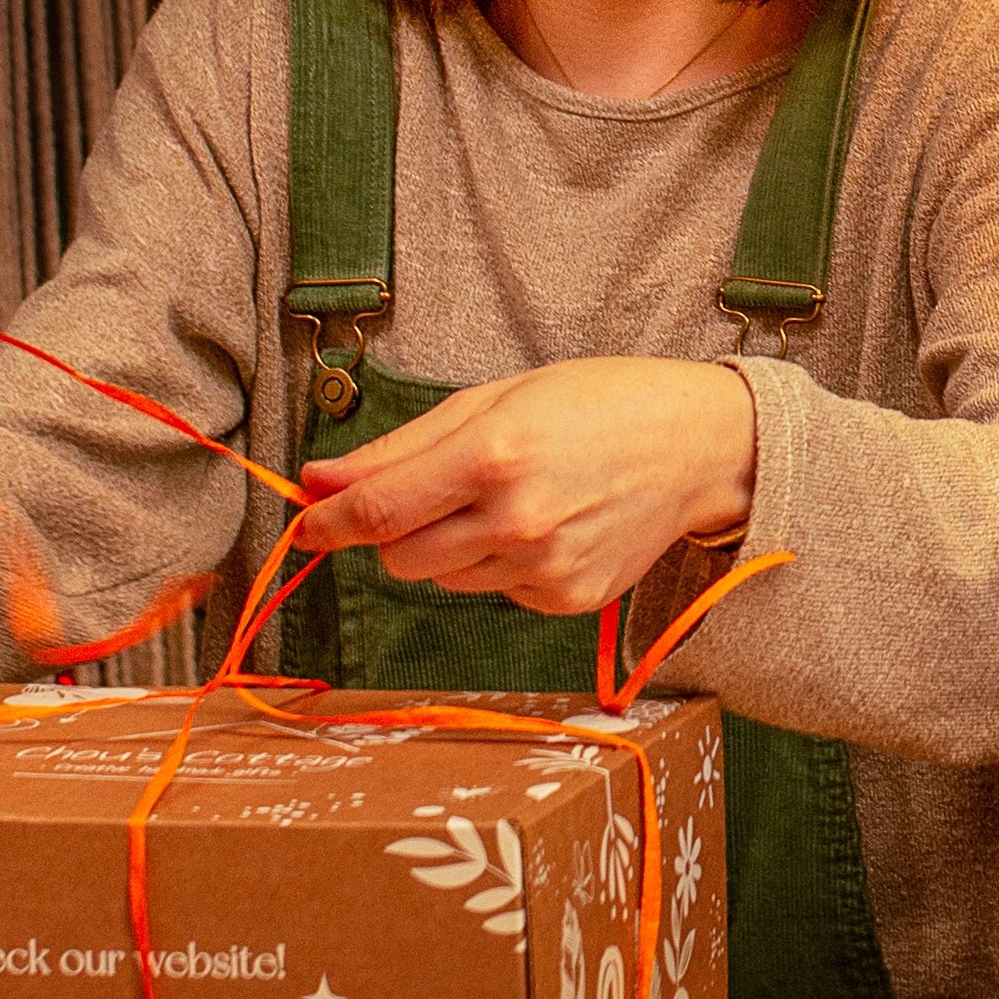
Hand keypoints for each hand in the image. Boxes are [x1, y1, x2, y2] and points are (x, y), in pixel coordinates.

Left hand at [292, 357, 755, 613]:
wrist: (697, 446)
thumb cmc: (598, 404)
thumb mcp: (493, 399)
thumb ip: (400, 447)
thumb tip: (318, 479)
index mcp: (492, 455)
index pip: (376, 511)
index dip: (325, 523)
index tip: (301, 525)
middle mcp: (517, 519)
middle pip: (398, 558)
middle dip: (396, 531)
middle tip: (439, 491)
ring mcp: (544, 567)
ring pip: (443, 579)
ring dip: (451, 547)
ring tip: (510, 499)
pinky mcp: (566, 599)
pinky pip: (494, 592)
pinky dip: (501, 564)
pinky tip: (546, 525)